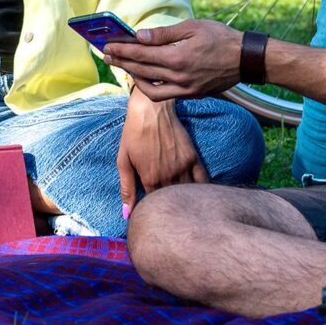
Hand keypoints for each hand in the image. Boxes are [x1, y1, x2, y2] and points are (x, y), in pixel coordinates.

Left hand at [103, 18, 243, 99]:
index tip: (108, 46)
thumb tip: (140, 35)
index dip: (122, 50)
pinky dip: (150, 87)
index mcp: (177, 57)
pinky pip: (163, 95)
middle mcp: (178, 76)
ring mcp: (184, 89)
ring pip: (149, 87)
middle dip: (122, 62)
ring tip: (124, 67)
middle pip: (141, 71)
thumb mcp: (193, 27)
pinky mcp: (190, 94)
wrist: (245, 59)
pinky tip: (144, 78)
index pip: (141, 54)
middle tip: (107, 55)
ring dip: (134, 77)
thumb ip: (164, 33)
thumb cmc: (221, 38)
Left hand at [116, 92, 209, 210]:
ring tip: (182, 208)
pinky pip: (202, 181)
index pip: (153, 205)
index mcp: (150, 178)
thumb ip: (126, 188)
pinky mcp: (193, 158)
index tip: (151, 211)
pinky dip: (201, 191)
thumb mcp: (123, 161)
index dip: (152, 209)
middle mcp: (168, 175)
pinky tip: (198, 198)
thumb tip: (126, 214)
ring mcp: (183, 167)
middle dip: (168, 208)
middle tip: (167, 211)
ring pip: (186, 194)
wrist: (151, 110)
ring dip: (184, 201)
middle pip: (171, 201)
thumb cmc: (133, 134)